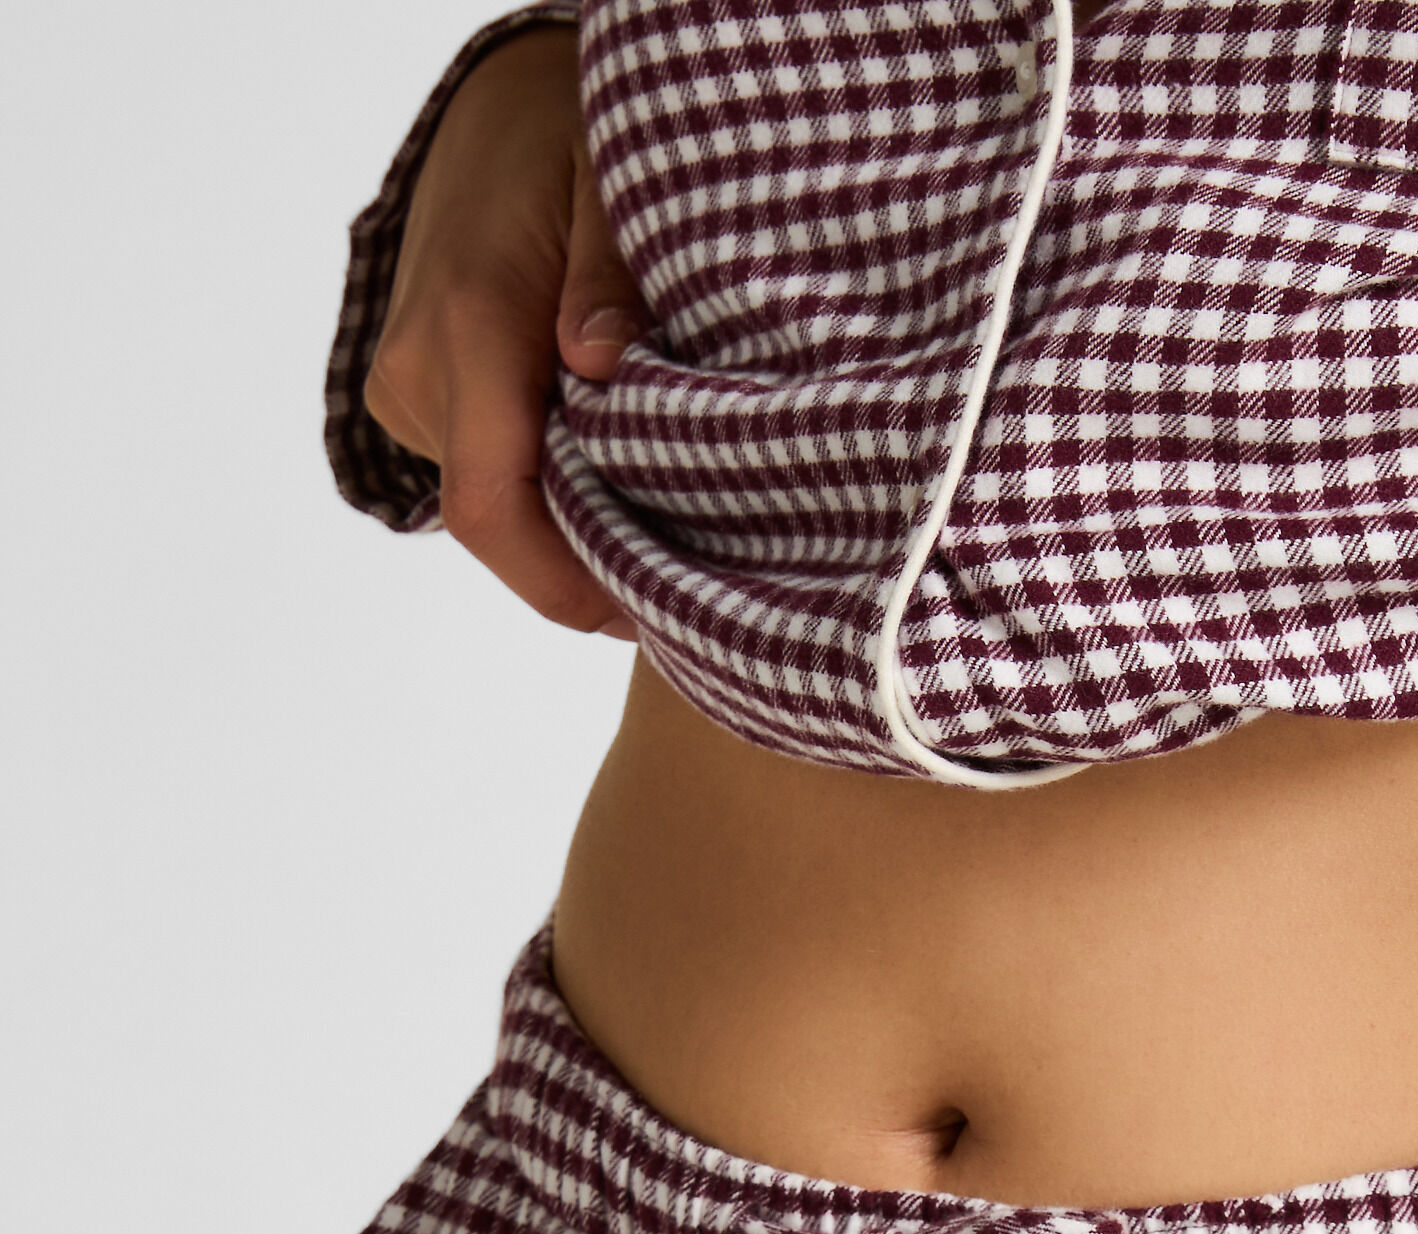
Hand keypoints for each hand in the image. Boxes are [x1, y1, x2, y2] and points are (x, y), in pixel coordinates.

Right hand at [363, 27, 645, 635]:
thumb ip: (611, 275)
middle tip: (686, 583)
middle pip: (501, 526)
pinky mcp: (411, 393)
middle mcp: (420, 365)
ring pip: (494, 503)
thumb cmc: (565, 140)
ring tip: (660, 517)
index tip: (652, 612)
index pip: (497, 510)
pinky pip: (484, 471)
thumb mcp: (610, 183)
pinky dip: (547, 487)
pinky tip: (611, 468)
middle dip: (587, 568)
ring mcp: (405, 384)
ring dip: (570, 526)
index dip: (570, 586)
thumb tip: (603, 361)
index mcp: (471, 324)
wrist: (493, 112)